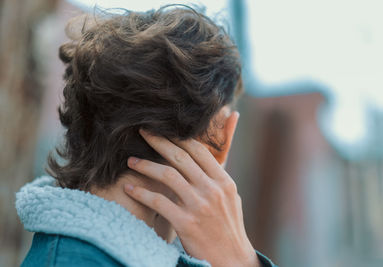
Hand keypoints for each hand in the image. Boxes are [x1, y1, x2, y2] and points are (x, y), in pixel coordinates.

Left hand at [124, 126, 259, 266]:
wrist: (231, 259)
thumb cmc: (227, 225)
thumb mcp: (230, 195)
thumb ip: (218, 172)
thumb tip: (210, 151)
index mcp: (223, 181)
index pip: (198, 150)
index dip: (177, 136)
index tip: (161, 129)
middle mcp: (212, 190)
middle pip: (180, 157)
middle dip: (158, 141)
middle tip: (142, 132)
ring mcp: (199, 206)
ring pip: (167, 176)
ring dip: (145, 165)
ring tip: (131, 160)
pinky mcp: (186, 223)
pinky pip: (158, 202)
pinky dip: (141, 193)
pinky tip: (129, 187)